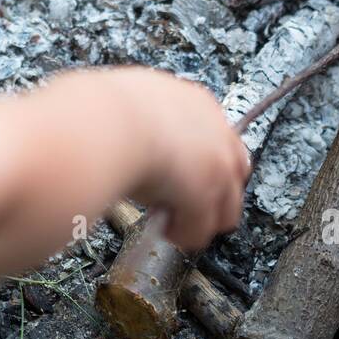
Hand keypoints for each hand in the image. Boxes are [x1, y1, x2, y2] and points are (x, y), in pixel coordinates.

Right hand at [101, 68, 251, 249]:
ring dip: (199, 219)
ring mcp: (217, 167)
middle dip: (210, 193)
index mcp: (197, 103)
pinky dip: (182, 235)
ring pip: (226, 208)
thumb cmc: (105, 111)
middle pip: (233, 173)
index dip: (201, 162)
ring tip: (172, 223)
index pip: (218, 138)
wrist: (107, 123)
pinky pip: (200, 230)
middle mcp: (217, 133)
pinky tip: (164, 231)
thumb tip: (131, 137)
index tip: (181, 174)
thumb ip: (148, 123)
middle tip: (178, 202)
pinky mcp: (207, 197)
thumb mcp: (134, 107)